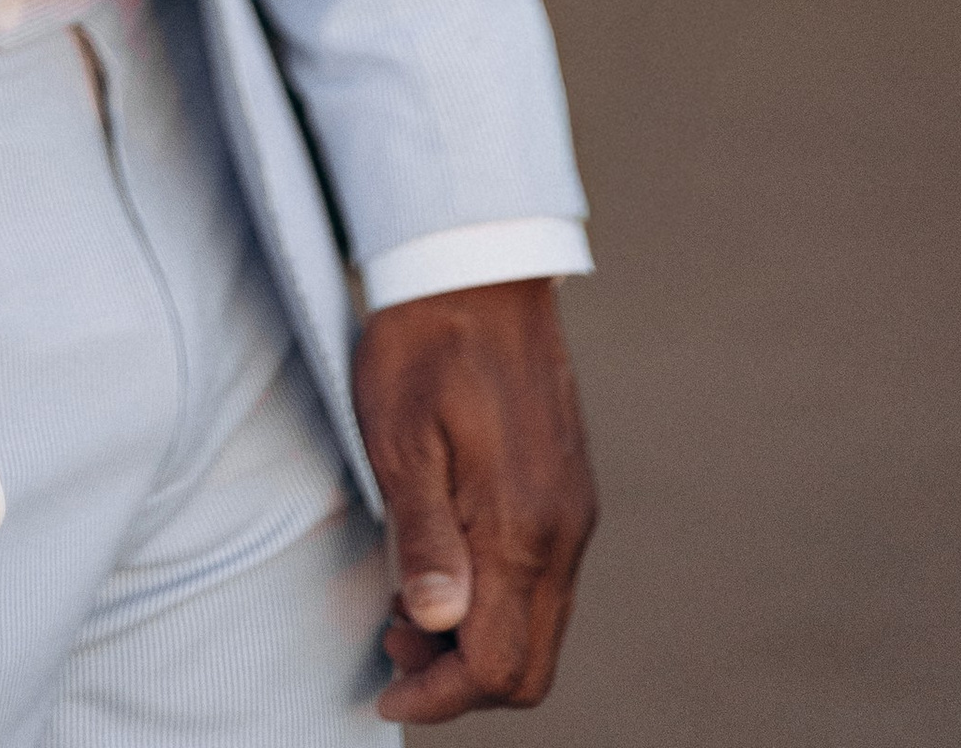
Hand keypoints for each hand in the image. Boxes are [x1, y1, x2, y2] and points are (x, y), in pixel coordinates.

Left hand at [354, 279, 597, 718]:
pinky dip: (498, 600)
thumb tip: (433, 623)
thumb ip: (421, 537)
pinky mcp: (570, 489)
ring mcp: (573, 510)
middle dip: (461, 681)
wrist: (476, 263)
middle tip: (392, 648)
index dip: (441, 696)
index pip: (499, 664)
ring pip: (541, 625)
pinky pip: (546, 580)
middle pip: (531, 663)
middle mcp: (563, 530)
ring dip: (478, 640)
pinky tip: (446, 567)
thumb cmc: (424, 341)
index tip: (386, 690)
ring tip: (407, 608)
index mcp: (522, 526)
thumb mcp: (399, 436)